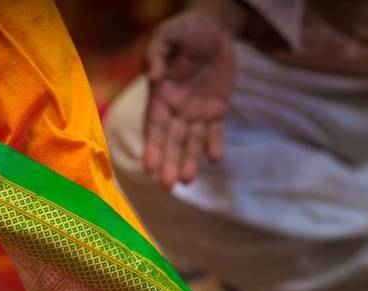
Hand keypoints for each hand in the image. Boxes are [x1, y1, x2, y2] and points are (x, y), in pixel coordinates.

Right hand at [143, 9, 236, 188]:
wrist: (215, 28)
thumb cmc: (186, 30)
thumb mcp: (167, 35)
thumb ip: (156, 54)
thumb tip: (154, 78)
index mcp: (160, 96)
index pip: (154, 126)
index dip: (152, 147)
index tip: (150, 167)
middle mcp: (175, 109)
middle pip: (171, 141)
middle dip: (168, 163)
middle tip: (167, 185)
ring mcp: (196, 112)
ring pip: (191, 142)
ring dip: (188, 161)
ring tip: (187, 180)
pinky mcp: (216, 110)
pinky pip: (215, 132)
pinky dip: (214, 145)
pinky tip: (215, 159)